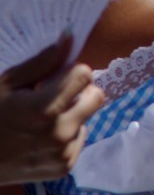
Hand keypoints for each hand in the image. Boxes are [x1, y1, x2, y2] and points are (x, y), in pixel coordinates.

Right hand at [0, 34, 104, 183]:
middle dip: (78, 93)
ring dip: (71, 115)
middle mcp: (60, 133)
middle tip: (51, 98)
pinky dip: (65, 137)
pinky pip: (78, 140)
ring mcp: (63, 153)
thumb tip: (70, 35)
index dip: (69, 72)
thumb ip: (43, 62)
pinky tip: (41, 138)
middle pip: (95, 96)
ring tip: (41, 121)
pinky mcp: (63, 167)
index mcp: (45, 109)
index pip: (85, 74)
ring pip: (87, 118)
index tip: (53, 78)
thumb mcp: (6, 84)